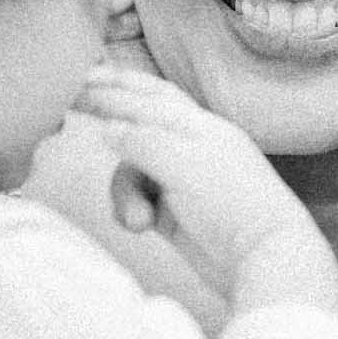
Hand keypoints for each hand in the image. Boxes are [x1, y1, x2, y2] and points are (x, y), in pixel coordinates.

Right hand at [73, 68, 337, 316]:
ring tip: (138, 219)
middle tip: (72, 99)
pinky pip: (137, 200)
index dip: (116, 86)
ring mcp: (181, 181)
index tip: (78, 79)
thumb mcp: (185, 164)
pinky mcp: (174, 213)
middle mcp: (191, 147)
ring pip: (132, 169)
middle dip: (109, 110)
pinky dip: (131, 210)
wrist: (265, 259)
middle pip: (141, 119)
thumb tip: (107, 127)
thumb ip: (142, 141)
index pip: (152, 96)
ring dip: (124, 192)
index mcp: (201, 126)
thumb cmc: (234, 204)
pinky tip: (140, 226)